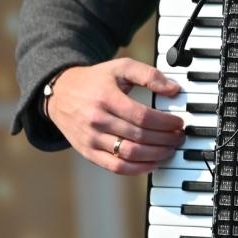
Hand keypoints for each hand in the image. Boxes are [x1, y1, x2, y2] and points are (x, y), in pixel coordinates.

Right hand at [46, 58, 184, 174]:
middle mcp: (97, 120)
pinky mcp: (88, 152)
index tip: (178, 123)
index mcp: (106, 97)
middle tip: (178, 137)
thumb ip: (148, 75)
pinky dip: (137, 169)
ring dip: (156, 155)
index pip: (142, 116)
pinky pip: (116, 167)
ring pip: (129, 154)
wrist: (60, 94)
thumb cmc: (95, 80)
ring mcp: (91, 138)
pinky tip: (152, 163)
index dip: (165, 123)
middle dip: (165, 139)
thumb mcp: (120, 67)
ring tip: (169, 150)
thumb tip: (173, 89)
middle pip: (139, 136)